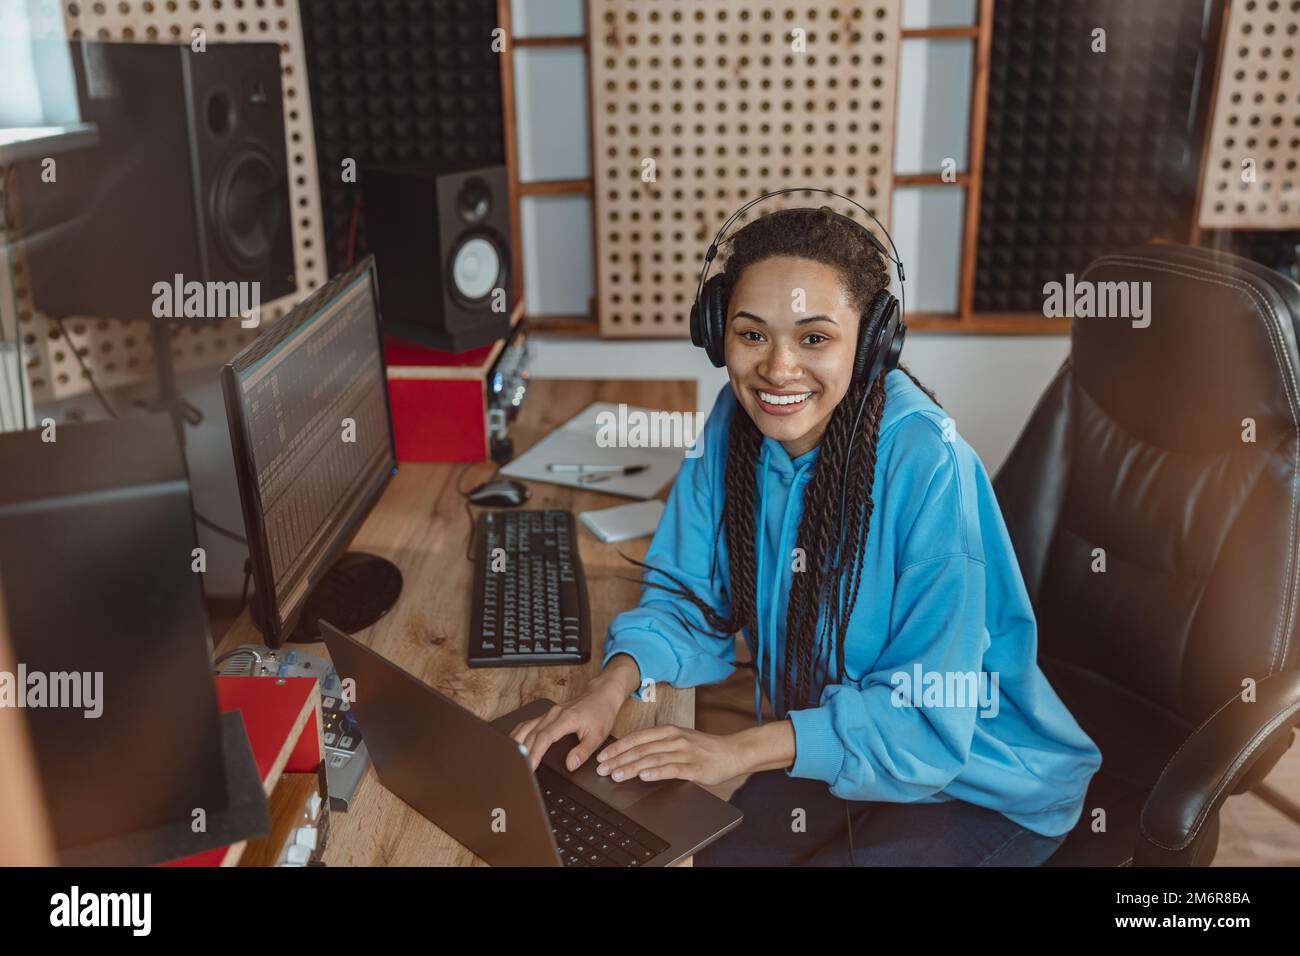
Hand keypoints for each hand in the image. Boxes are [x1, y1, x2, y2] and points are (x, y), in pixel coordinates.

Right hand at [510, 680, 624, 771]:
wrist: (601, 695)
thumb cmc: (601, 713)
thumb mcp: (598, 735)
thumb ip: (583, 751)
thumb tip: (570, 765)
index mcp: (566, 718)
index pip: (545, 737)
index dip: (535, 753)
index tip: (530, 766)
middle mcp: (554, 714)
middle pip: (532, 734)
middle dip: (523, 753)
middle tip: (519, 770)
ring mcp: (549, 713)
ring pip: (526, 727)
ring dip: (517, 743)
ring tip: (512, 760)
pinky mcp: (547, 714)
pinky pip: (528, 724)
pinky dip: (519, 734)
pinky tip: (515, 744)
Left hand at [593, 725, 748, 786]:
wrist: (732, 752)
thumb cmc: (704, 749)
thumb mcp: (679, 740)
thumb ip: (659, 745)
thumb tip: (632, 755)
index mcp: (668, 731)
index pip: (637, 738)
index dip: (617, 747)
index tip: (602, 756)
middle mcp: (674, 739)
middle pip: (640, 748)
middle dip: (618, 759)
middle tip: (602, 769)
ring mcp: (684, 752)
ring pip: (652, 758)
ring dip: (631, 767)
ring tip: (616, 775)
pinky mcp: (694, 767)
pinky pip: (671, 769)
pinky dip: (656, 772)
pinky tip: (644, 776)